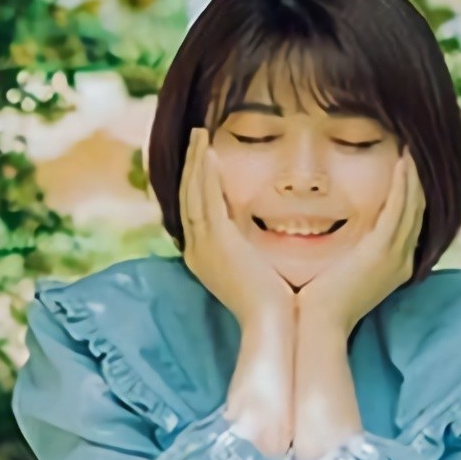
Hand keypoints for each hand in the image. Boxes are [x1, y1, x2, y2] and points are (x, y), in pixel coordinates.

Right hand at [178, 133, 294, 333]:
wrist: (273, 325)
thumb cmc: (274, 304)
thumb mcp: (254, 270)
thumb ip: (248, 250)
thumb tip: (256, 236)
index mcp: (202, 257)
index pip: (193, 211)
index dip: (194, 183)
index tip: (200, 159)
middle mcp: (195, 249)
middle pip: (186, 197)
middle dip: (190, 165)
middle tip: (195, 137)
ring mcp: (202, 245)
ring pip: (191, 193)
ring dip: (195, 161)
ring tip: (199, 135)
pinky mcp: (216, 241)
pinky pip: (205, 199)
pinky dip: (204, 175)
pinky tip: (208, 153)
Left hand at [290, 152, 422, 341]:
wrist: (317, 326)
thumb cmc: (318, 304)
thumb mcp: (341, 274)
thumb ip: (347, 254)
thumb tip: (336, 236)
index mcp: (394, 267)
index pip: (410, 224)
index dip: (412, 195)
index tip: (407, 170)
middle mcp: (402, 261)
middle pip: (418, 212)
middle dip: (418, 181)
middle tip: (415, 152)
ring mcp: (394, 256)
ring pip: (413, 206)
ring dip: (413, 176)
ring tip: (411, 149)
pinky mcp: (382, 250)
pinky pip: (398, 209)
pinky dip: (403, 184)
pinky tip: (402, 163)